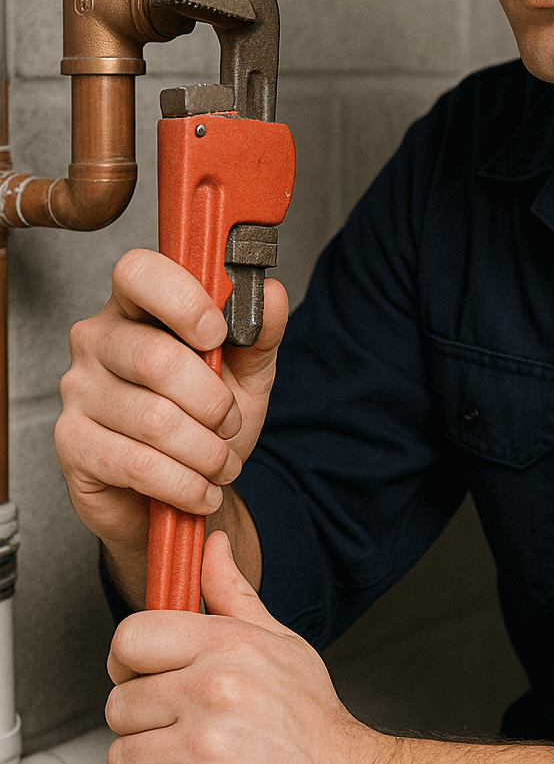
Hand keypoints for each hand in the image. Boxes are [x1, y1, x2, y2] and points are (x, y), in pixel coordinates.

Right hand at [56, 249, 286, 565]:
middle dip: (213, 402)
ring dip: (205, 452)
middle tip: (230, 423)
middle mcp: (97, 340)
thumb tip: (271, 294)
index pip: (139, 273)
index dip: (183, 300)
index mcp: (136, 306)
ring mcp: (78, 391)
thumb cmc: (203, 420)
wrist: (178, 490)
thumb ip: (259, 334)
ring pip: (154, 419)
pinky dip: (184, 484)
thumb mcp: (244, 374)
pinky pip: (137, 464)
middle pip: (156, 358)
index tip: (219, 334)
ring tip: (221, 464)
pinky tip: (200, 490)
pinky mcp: (72, 443)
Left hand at [106, 533, 393, 763]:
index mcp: (229, 646)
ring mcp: (204, 751)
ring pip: (121, 759)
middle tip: (185, 734)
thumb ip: (234, 594)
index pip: (130, 638)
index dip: (128, 662)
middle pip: (119, 705)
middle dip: (144, 725)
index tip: (145, 678)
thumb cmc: (313, 724)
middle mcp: (214, 692)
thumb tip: (211, 546)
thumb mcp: (280, 644)